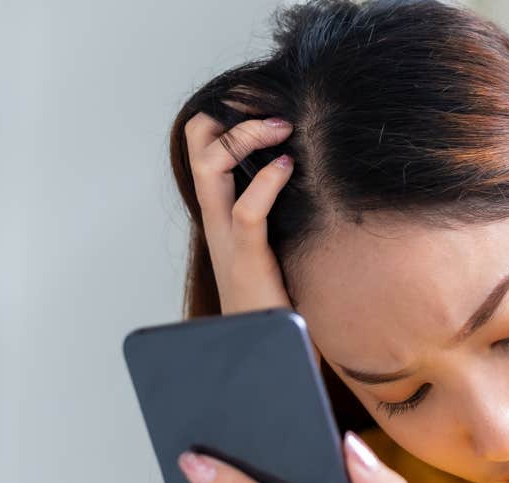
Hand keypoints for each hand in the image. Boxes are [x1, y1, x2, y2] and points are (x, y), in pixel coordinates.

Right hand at [182, 104, 296, 314]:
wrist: (268, 352)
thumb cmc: (278, 297)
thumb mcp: (277, 240)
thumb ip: (279, 208)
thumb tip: (310, 169)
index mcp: (221, 212)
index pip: (204, 146)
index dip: (225, 116)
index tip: (264, 104)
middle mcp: (216, 219)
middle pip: (197, 144)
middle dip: (229, 116)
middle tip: (272, 112)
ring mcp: (227, 238)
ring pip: (210, 167)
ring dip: (244, 137)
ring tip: (282, 129)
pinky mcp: (247, 259)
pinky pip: (246, 211)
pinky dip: (266, 182)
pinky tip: (288, 167)